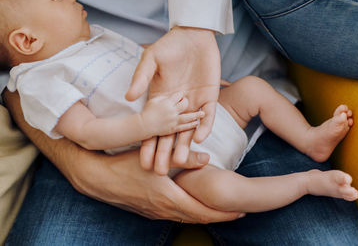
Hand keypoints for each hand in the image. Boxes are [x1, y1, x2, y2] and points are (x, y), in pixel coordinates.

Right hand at [68, 147, 243, 223]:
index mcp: (168, 198)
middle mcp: (164, 210)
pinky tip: (194, 207)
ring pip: (186, 218)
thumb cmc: (124, 165)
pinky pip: (175, 216)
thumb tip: (207, 159)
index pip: (202, 212)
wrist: (97, 178)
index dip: (222, 214)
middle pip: (198, 218)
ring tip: (220, 211)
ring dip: (205, 216)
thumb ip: (182, 159)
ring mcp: (155, 213)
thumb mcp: (154, 159)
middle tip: (237, 213)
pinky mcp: (149, 212)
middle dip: (219, 217)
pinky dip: (190, 214)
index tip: (240, 212)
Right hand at [126, 26, 220, 173]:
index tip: (142, 161)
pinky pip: (209, 116)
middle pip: (170, 135)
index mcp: (161, 100)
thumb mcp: (150, 60)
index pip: (153, 127)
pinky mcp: (210, 97)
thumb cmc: (169, 46)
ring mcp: (194, 103)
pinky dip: (205, 126)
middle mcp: (177, 107)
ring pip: (190, 129)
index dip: (148, 144)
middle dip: (165, 152)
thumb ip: (141, 78)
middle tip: (160, 172)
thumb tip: (129, 97)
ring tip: (180, 162)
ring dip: (185, 145)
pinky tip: (200, 138)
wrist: (193, 35)